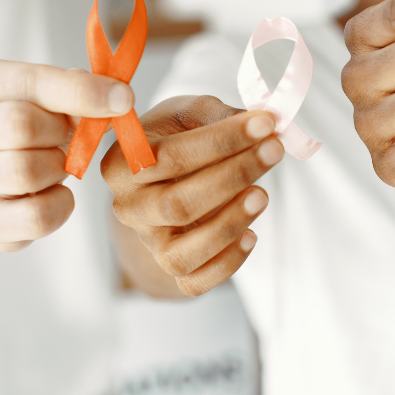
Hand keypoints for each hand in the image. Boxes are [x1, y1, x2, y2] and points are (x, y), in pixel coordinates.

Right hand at [0, 58, 133, 251]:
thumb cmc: (19, 117)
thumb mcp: (37, 89)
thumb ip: (73, 86)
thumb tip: (115, 98)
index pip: (28, 82)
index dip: (82, 91)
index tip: (123, 98)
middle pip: (20, 126)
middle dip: (59, 130)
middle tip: (66, 135)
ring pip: (26, 172)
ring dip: (58, 167)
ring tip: (54, 161)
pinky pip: (36, 217)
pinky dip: (61, 204)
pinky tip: (53, 191)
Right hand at [103, 95, 282, 296]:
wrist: (165, 174)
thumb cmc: (176, 136)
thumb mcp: (188, 113)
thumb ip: (218, 116)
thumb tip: (265, 121)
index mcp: (121, 164)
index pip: (170, 156)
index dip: (222, 140)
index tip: (265, 124)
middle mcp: (128, 208)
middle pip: (176, 205)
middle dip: (232, 177)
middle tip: (273, 151)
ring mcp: (148, 242)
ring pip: (181, 253)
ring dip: (229, 224)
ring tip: (263, 194)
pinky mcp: (170, 267)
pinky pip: (194, 282)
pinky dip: (226, 265)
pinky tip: (252, 235)